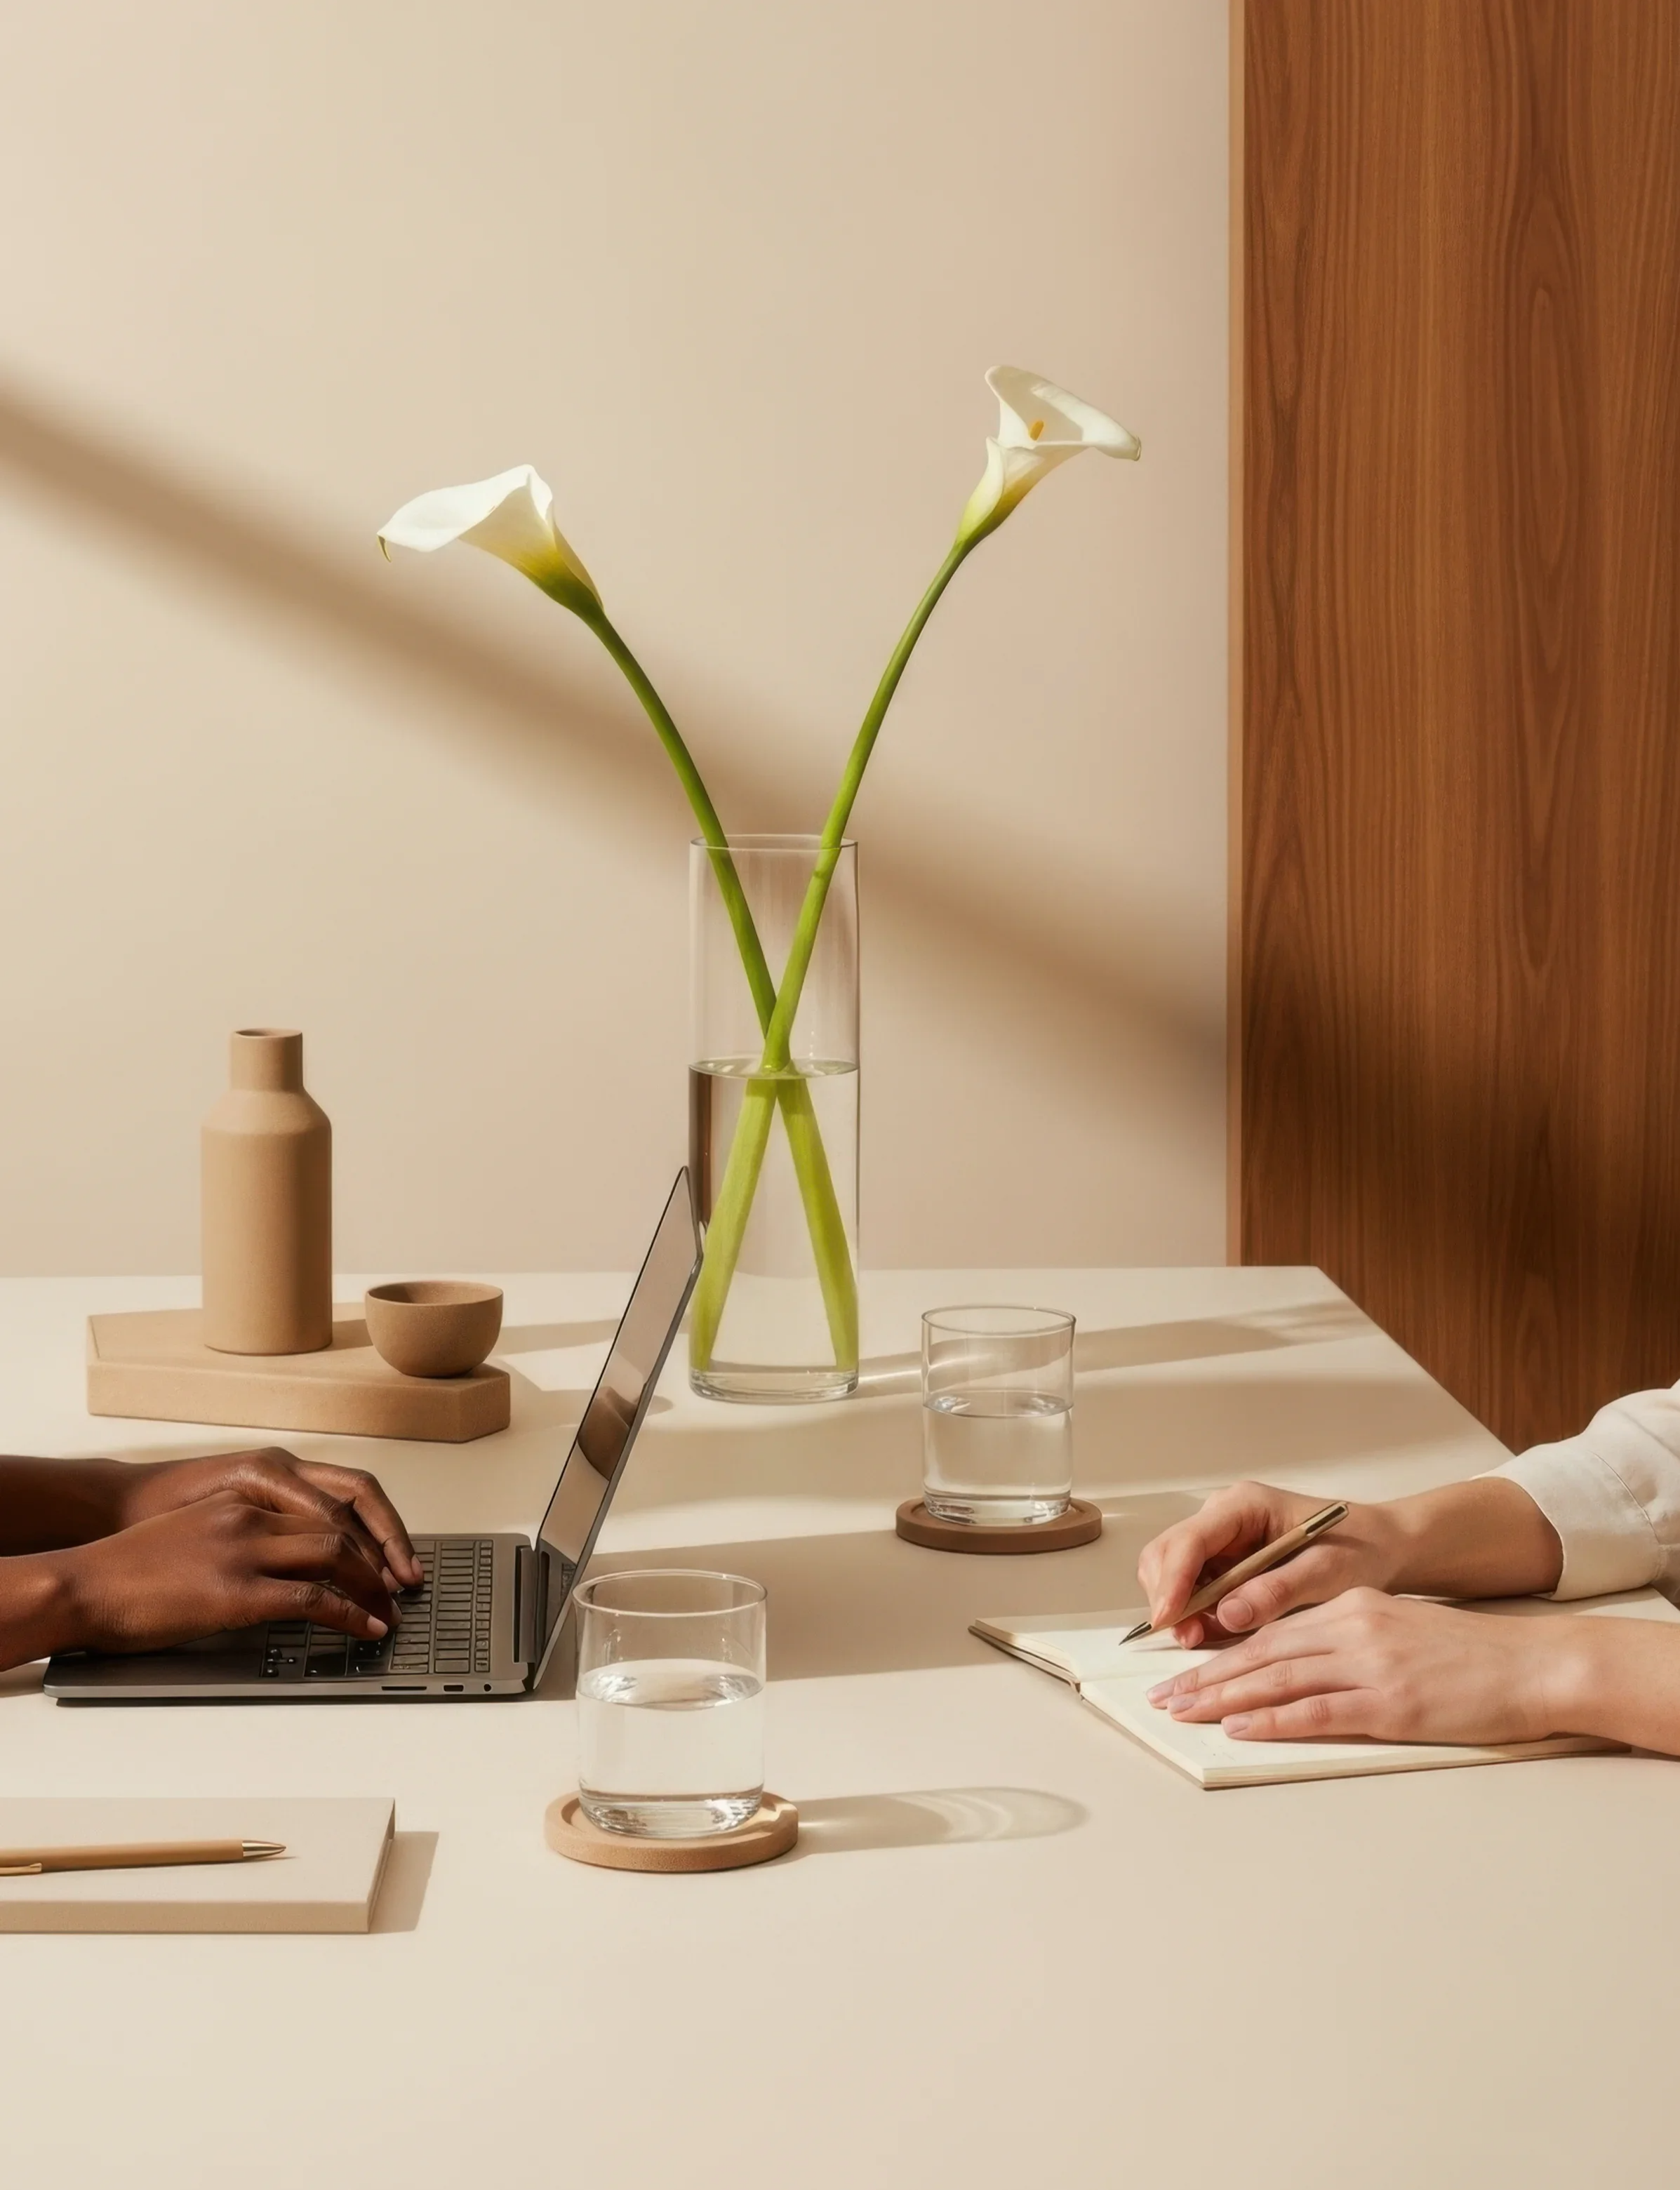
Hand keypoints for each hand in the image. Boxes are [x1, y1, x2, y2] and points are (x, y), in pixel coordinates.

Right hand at [51, 1490, 399, 1653]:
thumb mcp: (194, 1532)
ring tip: (389, 1611)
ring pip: (336, 1555)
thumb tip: (276, 1566)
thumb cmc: (129, 1568)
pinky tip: (366, 1628)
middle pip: (340, 1526)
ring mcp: (245, 1550)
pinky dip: (350, 1614)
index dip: (364, 1532)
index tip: (384, 1556)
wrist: (84, 1583)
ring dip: (372, 1586)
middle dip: (379, 1558)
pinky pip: (314, 1599)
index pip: (326, 1504)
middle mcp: (251, 1514)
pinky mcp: (238, 1592)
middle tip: (400, 1586)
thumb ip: (239, 1537)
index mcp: (242, 1497)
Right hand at [1136, 1481, 1404, 1644]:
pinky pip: (1191, 1586)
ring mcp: (1220, 1539)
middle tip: (1186, 1638)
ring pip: (1171, 1571)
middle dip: (1168, 1596)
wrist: (1380, 1547)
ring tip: (1198, 1638)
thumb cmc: (1358, 1550)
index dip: (1172, 1580)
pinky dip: (1192, 1611)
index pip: (1189, 1540)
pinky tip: (1210, 1631)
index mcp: (1243, 1506)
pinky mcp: (1224, 1561)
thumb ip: (1275, 1590)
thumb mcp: (1325, 1573)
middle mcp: (1222, 1517)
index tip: (1169, 1618)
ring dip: (1177, 1607)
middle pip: (1167, 1552)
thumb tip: (1227, 1614)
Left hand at [1144, 1588, 1578, 1744]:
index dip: (1222, 1652)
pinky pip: (1317, 1711)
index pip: (1271, 1631)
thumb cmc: (1470, 1657)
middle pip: (1263, 1653)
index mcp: (1354, 1609)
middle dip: (1207, 1675)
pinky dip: (1272, 1719)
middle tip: (1162, 1694)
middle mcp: (1354, 1629)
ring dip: (1224, 1696)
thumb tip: (1298, 1670)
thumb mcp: (1399, 1631)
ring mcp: (1371, 1666)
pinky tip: (1240, 1726)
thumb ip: (1348, 1643)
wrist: (1531, 1665)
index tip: (1184, 1670)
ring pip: (1279, 1678)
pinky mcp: (1391, 1704)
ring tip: (1183, 1710)